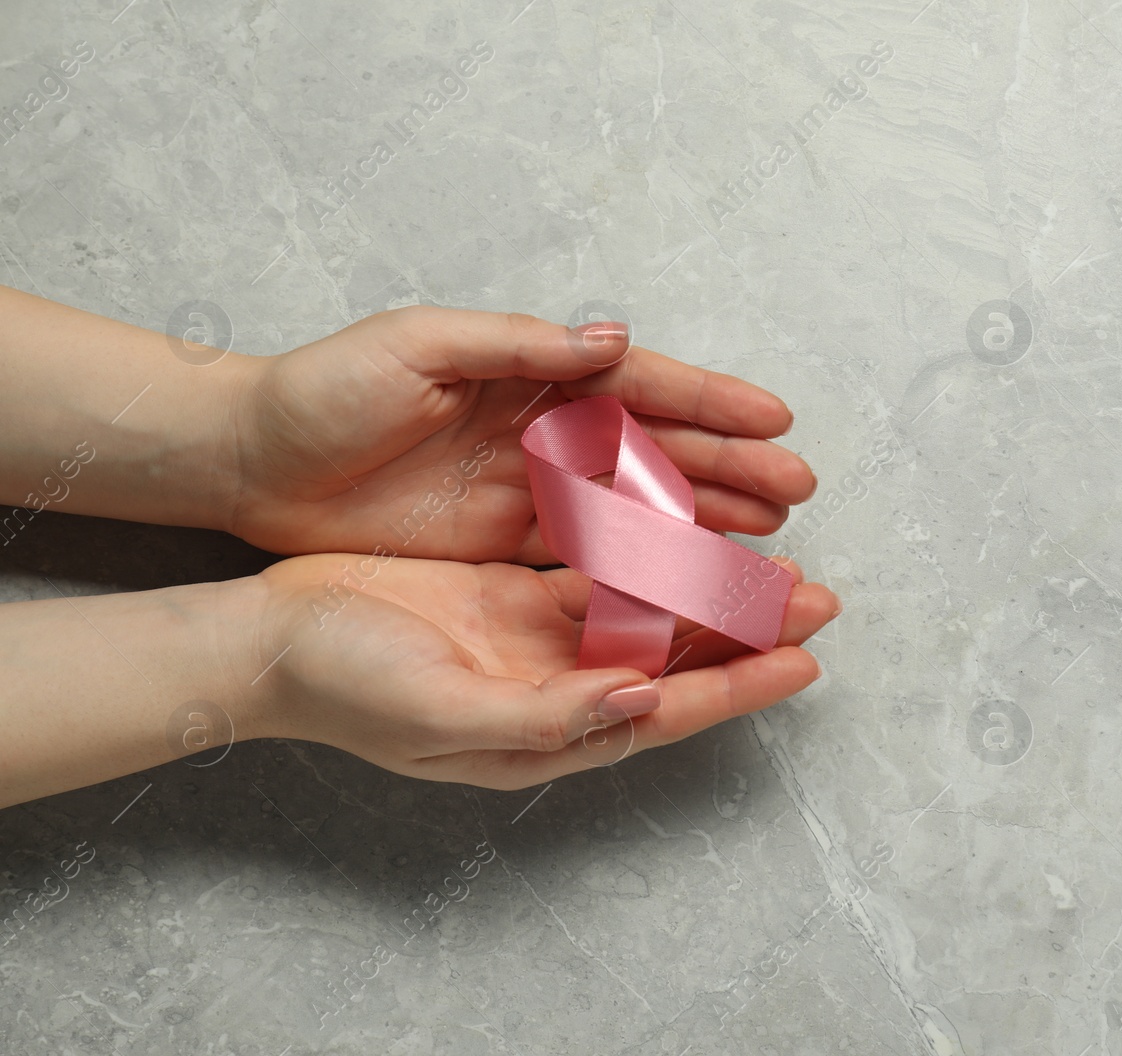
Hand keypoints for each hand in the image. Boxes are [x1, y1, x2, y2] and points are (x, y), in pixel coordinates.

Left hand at [226, 306, 817, 561]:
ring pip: (639, 505)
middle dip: (730, 467)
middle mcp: (544, 430)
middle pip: (657, 449)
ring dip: (705, 518)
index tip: (775, 422)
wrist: (252, 463)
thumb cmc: (323, 392)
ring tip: (769, 536)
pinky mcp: (506, 542)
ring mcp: (530, 489)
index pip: (640, 385)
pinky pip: (593, 554)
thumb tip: (611, 339)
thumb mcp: (415, 347)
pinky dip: (646, 564)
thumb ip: (516, 346)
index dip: (711, 403)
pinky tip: (693, 575)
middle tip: (796, 490)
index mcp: (531, 372)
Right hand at [248, 552, 837, 788]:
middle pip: (675, 662)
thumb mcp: (443, 713)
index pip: (668, 711)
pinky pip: (600, 571)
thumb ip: (547, 715)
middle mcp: (556, 688)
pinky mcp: (512, 595)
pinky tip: (686, 524)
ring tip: (771, 559)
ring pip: (648, 613)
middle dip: (745, 632)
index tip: (806, 660)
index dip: (739, 687)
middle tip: (816, 596)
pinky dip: (646, 550)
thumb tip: (642, 702)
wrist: (266, 641)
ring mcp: (536, 641)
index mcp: (547, 731)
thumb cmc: (343, 686)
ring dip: (707, 588)